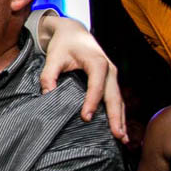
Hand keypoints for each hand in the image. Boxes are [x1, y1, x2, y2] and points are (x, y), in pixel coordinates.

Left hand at [39, 15, 125, 141]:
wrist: (74, 32)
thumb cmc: (63, 44)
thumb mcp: (53, 57)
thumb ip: (48, 75)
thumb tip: (47, 95)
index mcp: (97, 62)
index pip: (96, 86)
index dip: (91, 102)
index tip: (86, 118)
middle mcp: (109, 69)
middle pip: (114, 96)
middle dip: (116, 117)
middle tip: (117, 136)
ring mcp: (113, 75)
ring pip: (119, 100)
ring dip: (121, 119)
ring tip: (123, 139)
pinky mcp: (111, 80)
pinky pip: (117, 99)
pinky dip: (119, 113)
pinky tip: (120, 128)